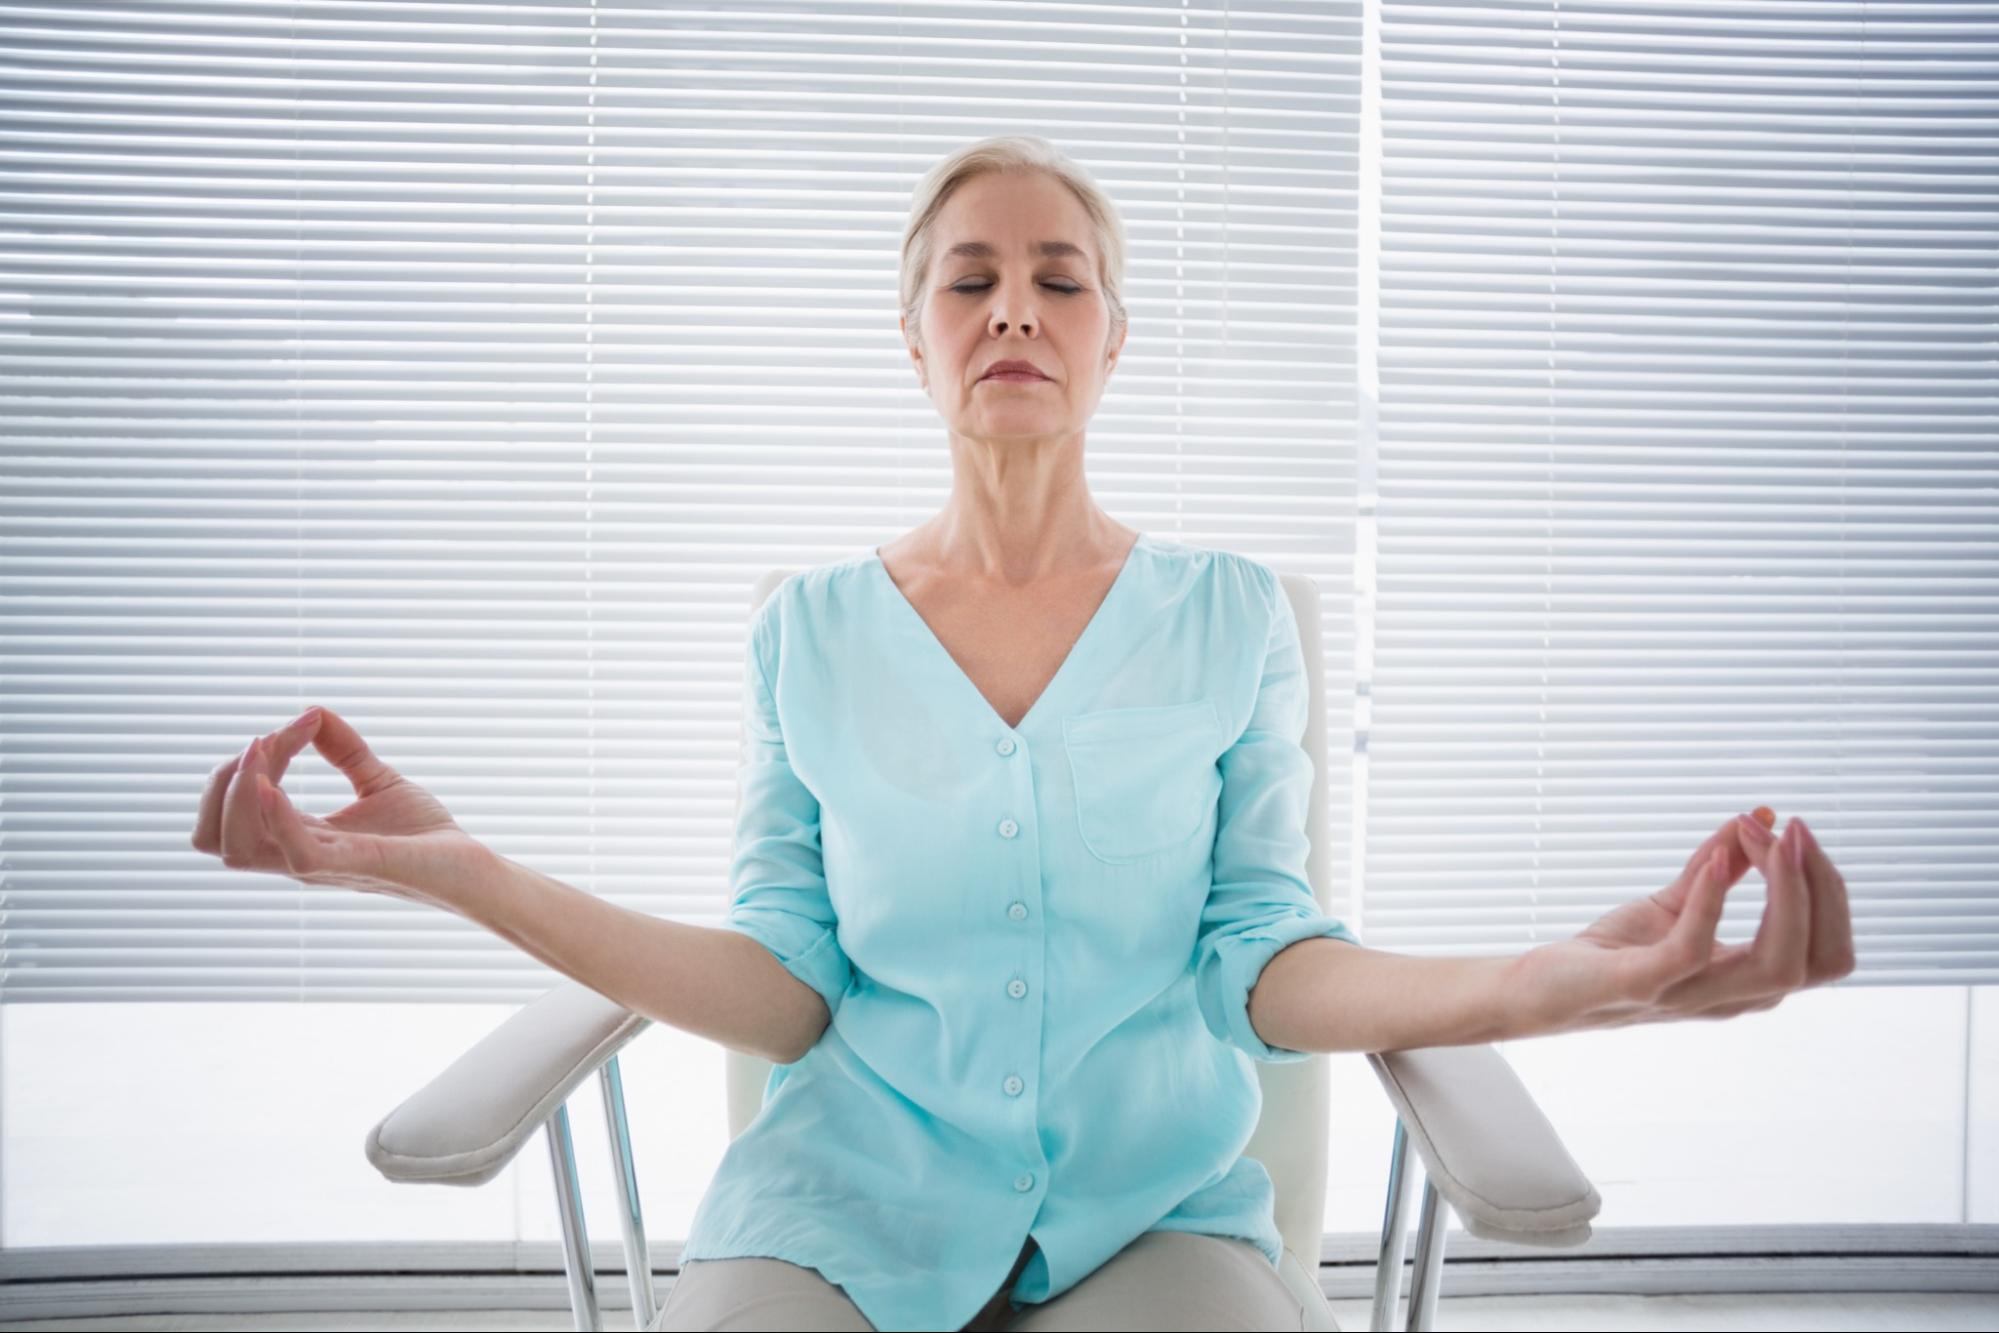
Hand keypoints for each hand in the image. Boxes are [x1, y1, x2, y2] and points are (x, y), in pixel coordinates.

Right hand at [190, 705, 492, 908]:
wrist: (474, 868)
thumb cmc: (425, 836)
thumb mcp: (379, 781)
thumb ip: (345, 751)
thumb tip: (314, 711)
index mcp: (295, 838)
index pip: (233, 808)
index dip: (248, 762)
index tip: (302, 723)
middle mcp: (296, 856)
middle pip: (212, 835)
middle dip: (222, 780)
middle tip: (266, 740)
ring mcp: (321, 866)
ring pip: (235, 847)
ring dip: (238, 791)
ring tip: (263, 748)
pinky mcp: (354, 866)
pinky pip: (294, 852)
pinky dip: (275, 816)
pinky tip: (273, 782)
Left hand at [1504, 808, 1857, 1040]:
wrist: (1543, 989)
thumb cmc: (1613, 954)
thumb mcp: (1676, 903)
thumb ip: (1718, 868)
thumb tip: (1759, 818)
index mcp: (1750, 979)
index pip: (1829, 947)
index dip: (1827, 888)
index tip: (1795, 830)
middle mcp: (1733, 997)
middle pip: (1821, 959)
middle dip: (1819, 887)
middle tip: (1792, 828)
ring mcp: (1690, 996)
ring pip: (1778, 966)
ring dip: (1782, 891)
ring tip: (1760, 835)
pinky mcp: (1643, 984)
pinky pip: (1692, 951)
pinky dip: (1709, 901)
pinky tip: (1710, 860)